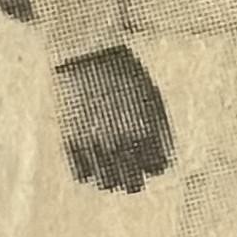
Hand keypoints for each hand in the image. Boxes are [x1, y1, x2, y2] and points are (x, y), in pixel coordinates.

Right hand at [56, 44, 172, 190]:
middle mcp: (122, 141)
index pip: (157, 166)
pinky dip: (88, 171)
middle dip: (133, 178)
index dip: (154, 162)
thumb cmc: (123, 70)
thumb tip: (165, 157)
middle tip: (129, 167)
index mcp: (147, 129)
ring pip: (106, 183)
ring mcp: (95, 143)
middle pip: (133, 184)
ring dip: (110, 177)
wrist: (86, 53)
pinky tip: (90, 156)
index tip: (148, 154)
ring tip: (108, 163)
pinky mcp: (71, 141)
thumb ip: (158, 128)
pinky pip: (82, 175)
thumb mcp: (150, 95)